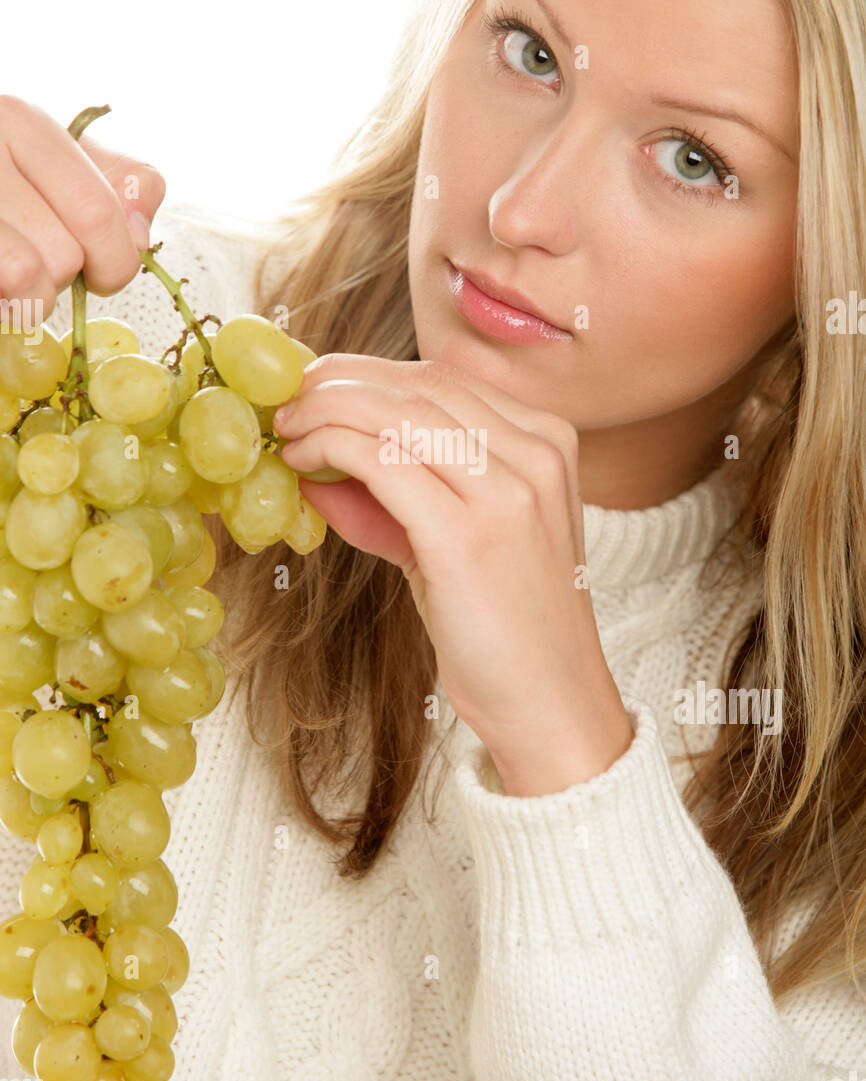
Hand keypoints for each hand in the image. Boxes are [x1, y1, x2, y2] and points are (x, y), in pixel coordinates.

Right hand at [0, 95, 165, 315]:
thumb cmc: (16, 180)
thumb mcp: (74, 163)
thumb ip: (127, 184)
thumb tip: (139, 234)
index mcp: (22, 121)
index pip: (96, 212)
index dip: (114, 261)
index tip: (102, 272)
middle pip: (63, 253)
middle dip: (64, 279)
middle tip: (42, 263)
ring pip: (26, 277)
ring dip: (29, 299)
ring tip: (14, 278)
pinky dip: (4, 304)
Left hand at [274, 354, 633, 786]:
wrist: (552, 706)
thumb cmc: (505, 630)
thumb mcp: (453, 542)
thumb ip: (393, 497)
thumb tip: (314, 462)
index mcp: (548, 443)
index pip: (443, 379)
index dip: (368, 374)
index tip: (315, 386)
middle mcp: (537, 453)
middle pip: (418, 384)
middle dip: (339, 382)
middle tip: (285, 400)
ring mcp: (509, 490)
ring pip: (395, 412)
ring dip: (324, 410)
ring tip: (284, 430)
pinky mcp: (469, 534)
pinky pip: (382, 460)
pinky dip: (330, 447)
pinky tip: (302, 461)